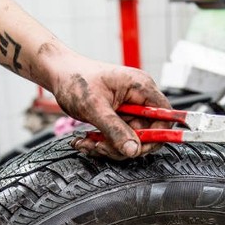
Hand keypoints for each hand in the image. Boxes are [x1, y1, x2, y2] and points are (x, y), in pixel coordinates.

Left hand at [49, 53, 171, 158]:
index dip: (156, 135)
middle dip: (124, 145)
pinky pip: (119, 138)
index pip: (165, 116)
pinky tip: (86, 141)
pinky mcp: (119, 117)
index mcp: (141, 88)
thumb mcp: (94, 107)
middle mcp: (139, 98)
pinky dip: (103, 144)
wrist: (59, 73)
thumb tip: (133, 150)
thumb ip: (115, 130)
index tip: (136, 147)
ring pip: (131, 140)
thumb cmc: (76, 79)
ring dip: (109, 147)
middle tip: (101, 147)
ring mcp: (129, 109)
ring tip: (88, 143)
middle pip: (147, 133)